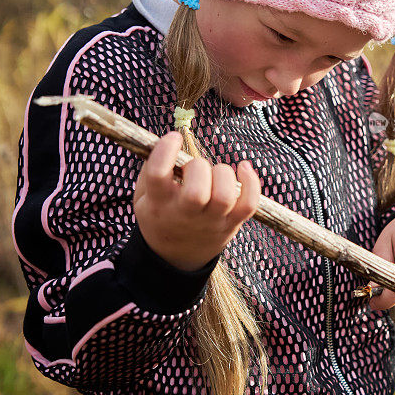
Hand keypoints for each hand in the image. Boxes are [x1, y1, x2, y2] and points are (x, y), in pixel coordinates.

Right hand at [133, 131, 260, 270]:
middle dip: (198, 168)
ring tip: (216, 173)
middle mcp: (184, 215)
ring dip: (222, 174)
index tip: (174, 138)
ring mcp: (211, 221)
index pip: (158, 175)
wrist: (176, 256)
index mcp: (158, 203)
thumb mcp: (143, 195)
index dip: (166, 151)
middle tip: (194, 168)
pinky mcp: (232, 223)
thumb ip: (151, 167)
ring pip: (224, 197)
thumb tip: (167, 141)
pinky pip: (249, 204)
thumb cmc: (161, 214)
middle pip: (196, 192)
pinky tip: (243, 168)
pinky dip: (251, 182)